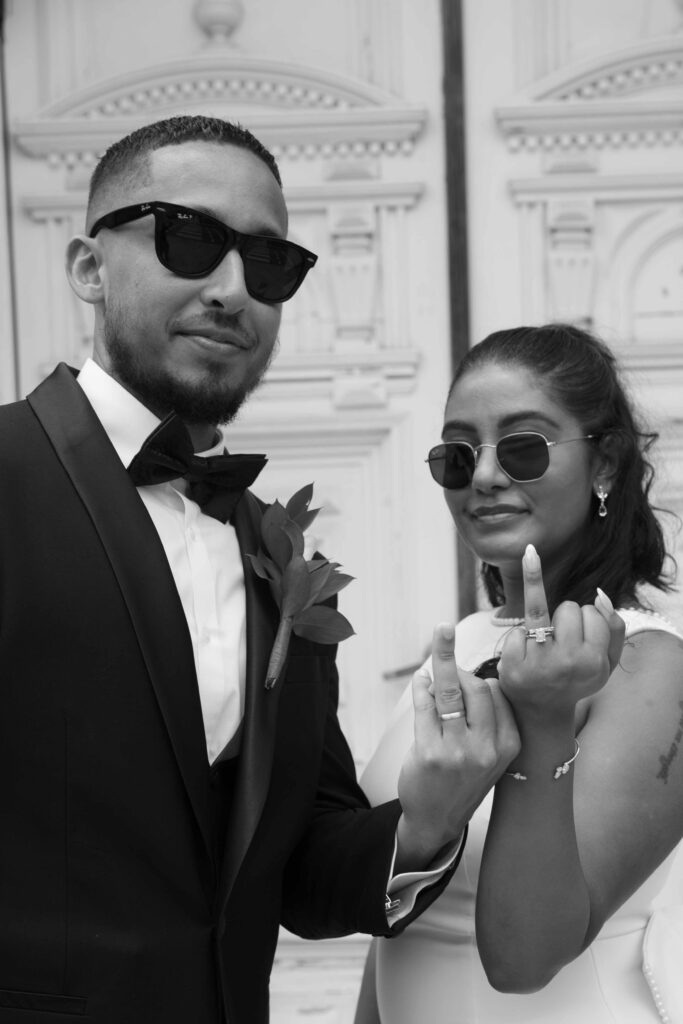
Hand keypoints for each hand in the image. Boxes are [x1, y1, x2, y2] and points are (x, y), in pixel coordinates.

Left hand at [396, 623, 519, 867]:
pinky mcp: (429, 753)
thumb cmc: (463, 778)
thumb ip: (486, 716)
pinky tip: (420, 680)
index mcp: (508, 745)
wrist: (437, 819)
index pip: (498, 693)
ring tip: (439, 639)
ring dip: (441, 661)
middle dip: (459, 665)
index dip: (481, 677)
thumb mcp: (490, 753)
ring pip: (450, 691)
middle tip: (447, 657)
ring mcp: (457, 752)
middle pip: (476, 687)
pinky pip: (425, 705)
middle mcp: (487, 749)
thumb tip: (468, 670)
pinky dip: (422, 686)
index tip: (470, 672)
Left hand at [498, 544, 624, 718]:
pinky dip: (519, 638)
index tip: (582, 637)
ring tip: (542, 643)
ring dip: (541, 624)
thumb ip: (614, 627)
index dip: (585, 620)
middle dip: (564, 618)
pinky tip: (525, 656)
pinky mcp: (512, 666)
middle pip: (568, 607)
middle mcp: (568, 663)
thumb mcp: (606, 661)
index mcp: (594, 662)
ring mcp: (538, 663)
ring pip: (538, 609)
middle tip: (561, 641)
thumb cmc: (577, 678)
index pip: (592, 612)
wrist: (544, 711)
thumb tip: (601, 594)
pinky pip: (515, 630)